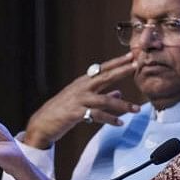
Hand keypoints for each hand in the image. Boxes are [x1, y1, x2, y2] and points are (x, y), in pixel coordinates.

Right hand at [24, 52, 138, 148]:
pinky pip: (96, 115)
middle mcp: (81, 88)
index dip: (117, 62)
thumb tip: (119, 93)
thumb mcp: (82, 99)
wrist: (42, 123)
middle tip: (136, 66)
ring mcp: (78, 100)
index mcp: (83, 82)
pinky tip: (120, 123)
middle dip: (121, 71)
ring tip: (137, 109)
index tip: (131, 55)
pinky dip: (110, 119)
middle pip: (105, 77)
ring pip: (104, 100)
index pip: (103, 69)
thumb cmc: (63, 110)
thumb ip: (102, 96)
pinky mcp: (75, 113)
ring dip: (123, 105)